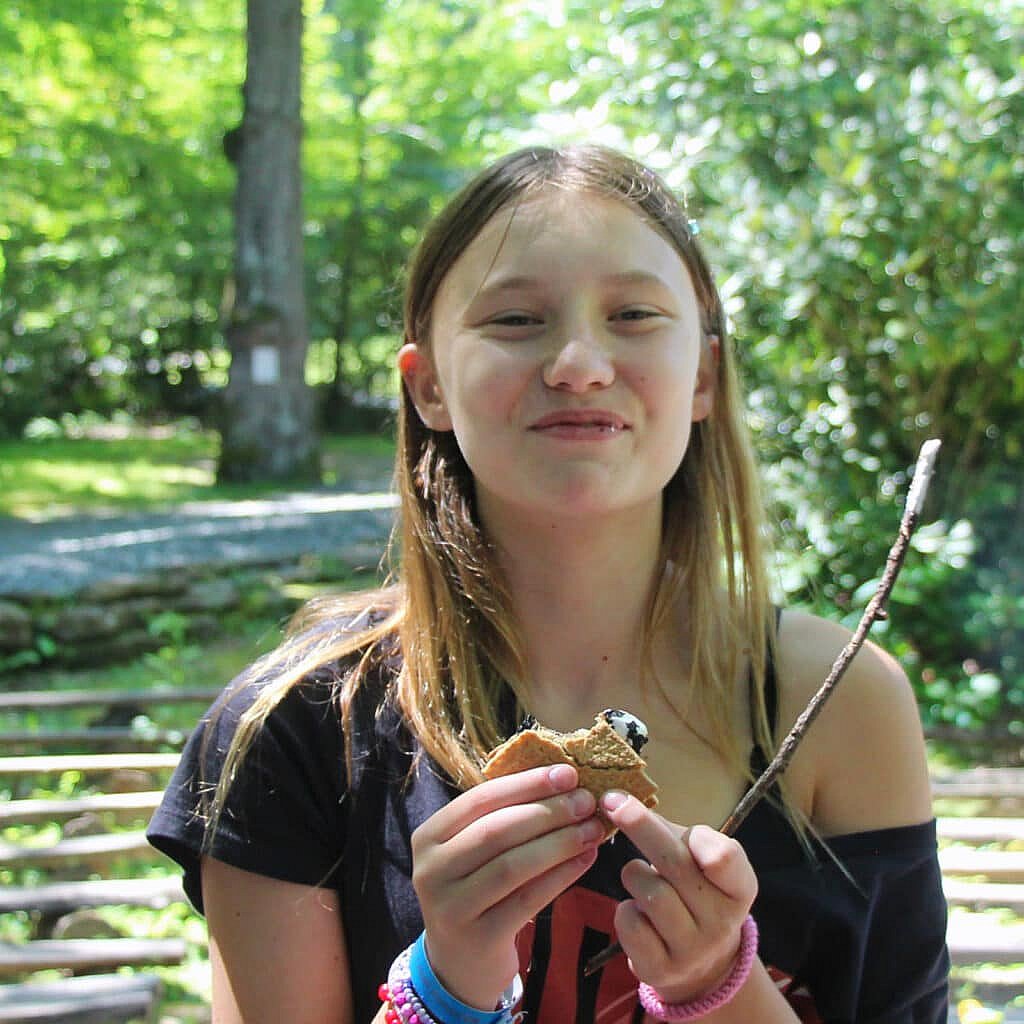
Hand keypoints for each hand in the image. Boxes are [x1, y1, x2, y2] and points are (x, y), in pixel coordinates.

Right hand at [411, 763, 603, 1008]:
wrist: (459, 965)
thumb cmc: (476, 891)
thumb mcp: (474, 852)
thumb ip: (504, 818)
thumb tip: (563, 782)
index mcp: (429, 836)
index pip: (481, 799)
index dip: (527, 784)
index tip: (568, 774)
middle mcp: (431, 870)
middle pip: (496, 831)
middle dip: (547, 812)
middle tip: (587, 801)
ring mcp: (451, 907)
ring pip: (512, 865)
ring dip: (559, 843)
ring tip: (593, 830)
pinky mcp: (478, 938)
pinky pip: (526, 900)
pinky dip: (560, 877)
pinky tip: (585, 860)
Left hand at [599, 791, 757, 1003]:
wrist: (698, 963)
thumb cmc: (693, 891)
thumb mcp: (698, 862)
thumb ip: (673, 835)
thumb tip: (622, 804)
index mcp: (738, 887)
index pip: (725, 858)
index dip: (701, 839)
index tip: (682, 823)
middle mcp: (722, 922)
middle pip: (676, 864)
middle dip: (641, 827)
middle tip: (614, 803)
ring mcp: (693, 950)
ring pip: (651, 893)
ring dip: (634, 874)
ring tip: (641, 878)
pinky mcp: (661, 970)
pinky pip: (630, 923)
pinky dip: (625, 910)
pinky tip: (636, 911)